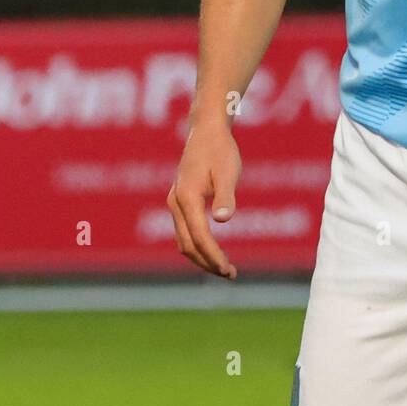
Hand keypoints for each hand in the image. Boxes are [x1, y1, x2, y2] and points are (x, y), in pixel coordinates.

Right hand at [166, 120, 241, 278]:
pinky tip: (213, 251)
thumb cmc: (220, 149)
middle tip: (230, 274)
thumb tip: (223, 220)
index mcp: (187, 197)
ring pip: (184, 240)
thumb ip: (225, 196)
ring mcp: (175, 202)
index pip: (199, 237)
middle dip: (208, 262)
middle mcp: (176, 203)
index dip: (214, 256)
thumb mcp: (228, 171)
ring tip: (224, 268)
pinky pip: (185, 231)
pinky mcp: (180, 201)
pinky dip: (198, 245)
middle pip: (188, 244)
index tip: (229, 270)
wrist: (206, 131)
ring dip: (202, 256)